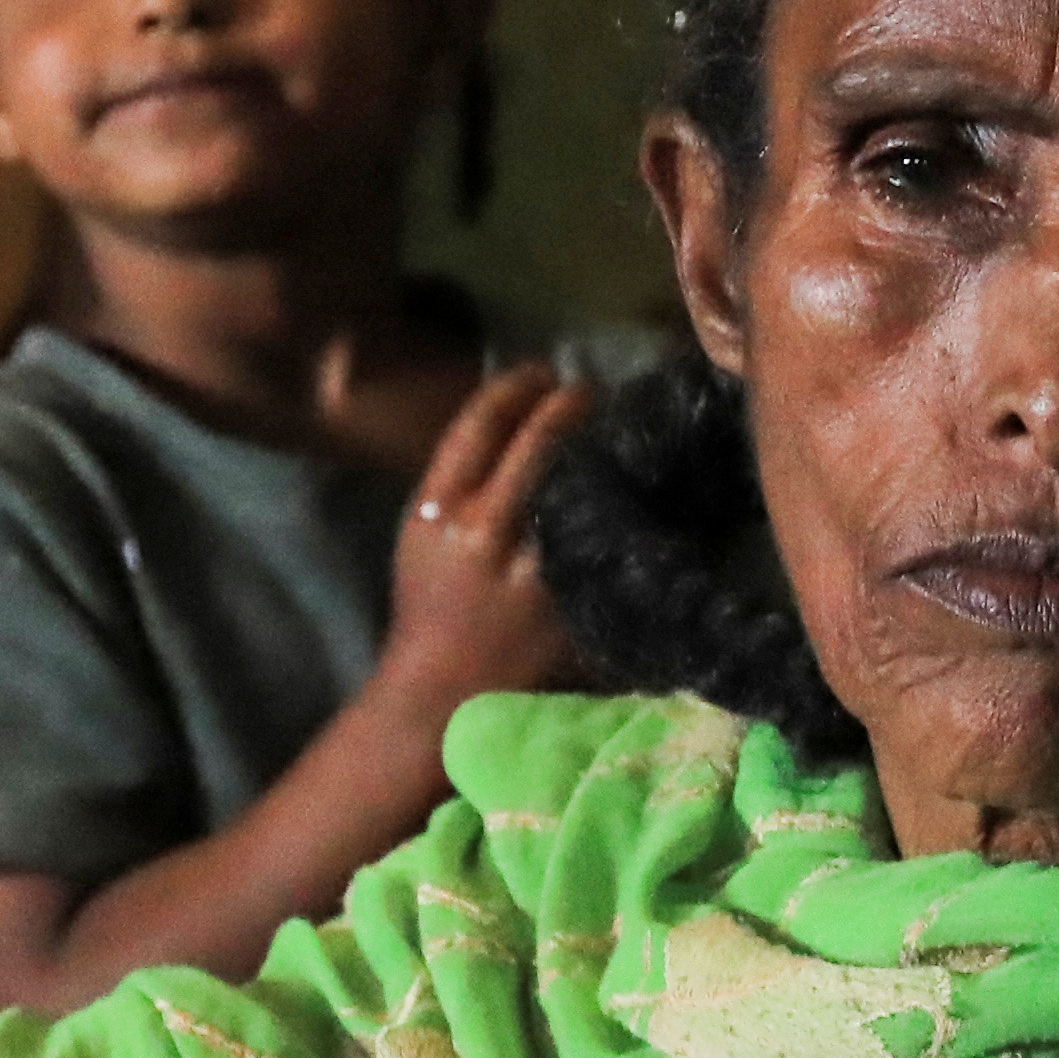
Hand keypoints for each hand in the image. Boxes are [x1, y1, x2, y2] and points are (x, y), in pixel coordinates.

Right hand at [378, 360, 592, 700]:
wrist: (441, 688)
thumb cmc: (432, 601)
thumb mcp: (423, 533)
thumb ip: (460, 482)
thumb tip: (513, 416)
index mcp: (435, 511)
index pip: (477, 427)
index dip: (513, 387)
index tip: (539, 369)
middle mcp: (481, 535)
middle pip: (534, 445)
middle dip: (570, 404)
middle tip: (591, 388)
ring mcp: (529, 572)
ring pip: (575, 487)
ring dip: (600, 447)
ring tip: (618, 423)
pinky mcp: (566, 601)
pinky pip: (598, 539)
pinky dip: (618, 505)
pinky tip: (635, 483)